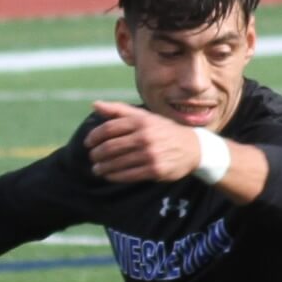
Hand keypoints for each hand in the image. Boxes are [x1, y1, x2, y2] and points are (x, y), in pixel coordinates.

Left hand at [84, 101, 200, 181]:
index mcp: (141, 121)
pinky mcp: (155, 170)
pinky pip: (128, 175)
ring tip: (97, 169)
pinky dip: (114, 176)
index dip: (94, 136)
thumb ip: (119, 110)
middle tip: (93, 157)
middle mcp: (145, 137)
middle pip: (110, 147)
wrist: (193, 147)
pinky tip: (109, 175)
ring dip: (102, 167)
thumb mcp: (145, 117)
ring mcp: (150, 154)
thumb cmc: (164, 130)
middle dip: (96, 154)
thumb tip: (94, 105)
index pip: (109, 128)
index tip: (88, 143)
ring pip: (117, 163)